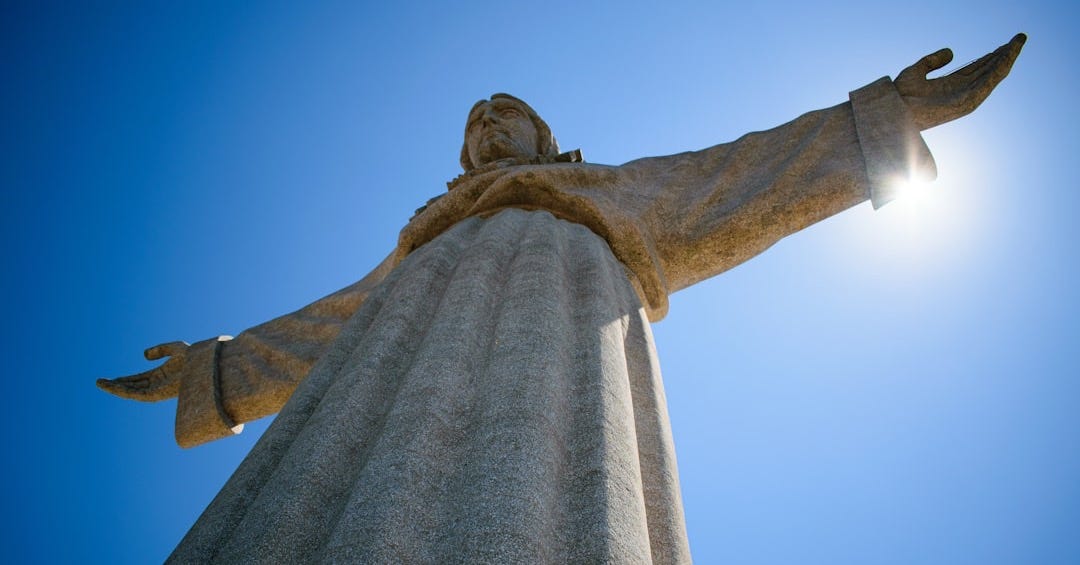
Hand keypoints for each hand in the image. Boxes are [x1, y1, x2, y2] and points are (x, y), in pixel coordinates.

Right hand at [97, 341, 188, 400]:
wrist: (204, 365)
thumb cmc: (195, 357)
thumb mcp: (175, 348)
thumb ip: (160, 350)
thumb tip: (144, 355)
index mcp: (161, 375)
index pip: (139, 379)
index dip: (124, 379)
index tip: (111, 378)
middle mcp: (158, 384)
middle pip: (132, 386)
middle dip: (116, 385)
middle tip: (99, 382)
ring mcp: (157, 390)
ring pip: (132, 391)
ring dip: (115, 388)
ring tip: (100, 384)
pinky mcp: (157, 394)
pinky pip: (137, 394)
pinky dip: (123, 391)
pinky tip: (112, 386)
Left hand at [896, 33, 1025, 129]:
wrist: (894, 110)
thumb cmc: (900, 95)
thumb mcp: (917, 71)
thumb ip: (932, 61)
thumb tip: (951, 51)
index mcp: (951, 85)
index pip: (977, 68)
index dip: (990, 56)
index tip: (1003, 45)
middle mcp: (961, 91)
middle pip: (988, 70)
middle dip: (1004, 54)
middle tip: (1019, 39)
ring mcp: (965, 97)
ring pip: (993, 74)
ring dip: (1007, 58)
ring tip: (1018, 42)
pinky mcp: (967, 102)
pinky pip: (988, 82)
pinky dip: (999, 68)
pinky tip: (1008, 55)